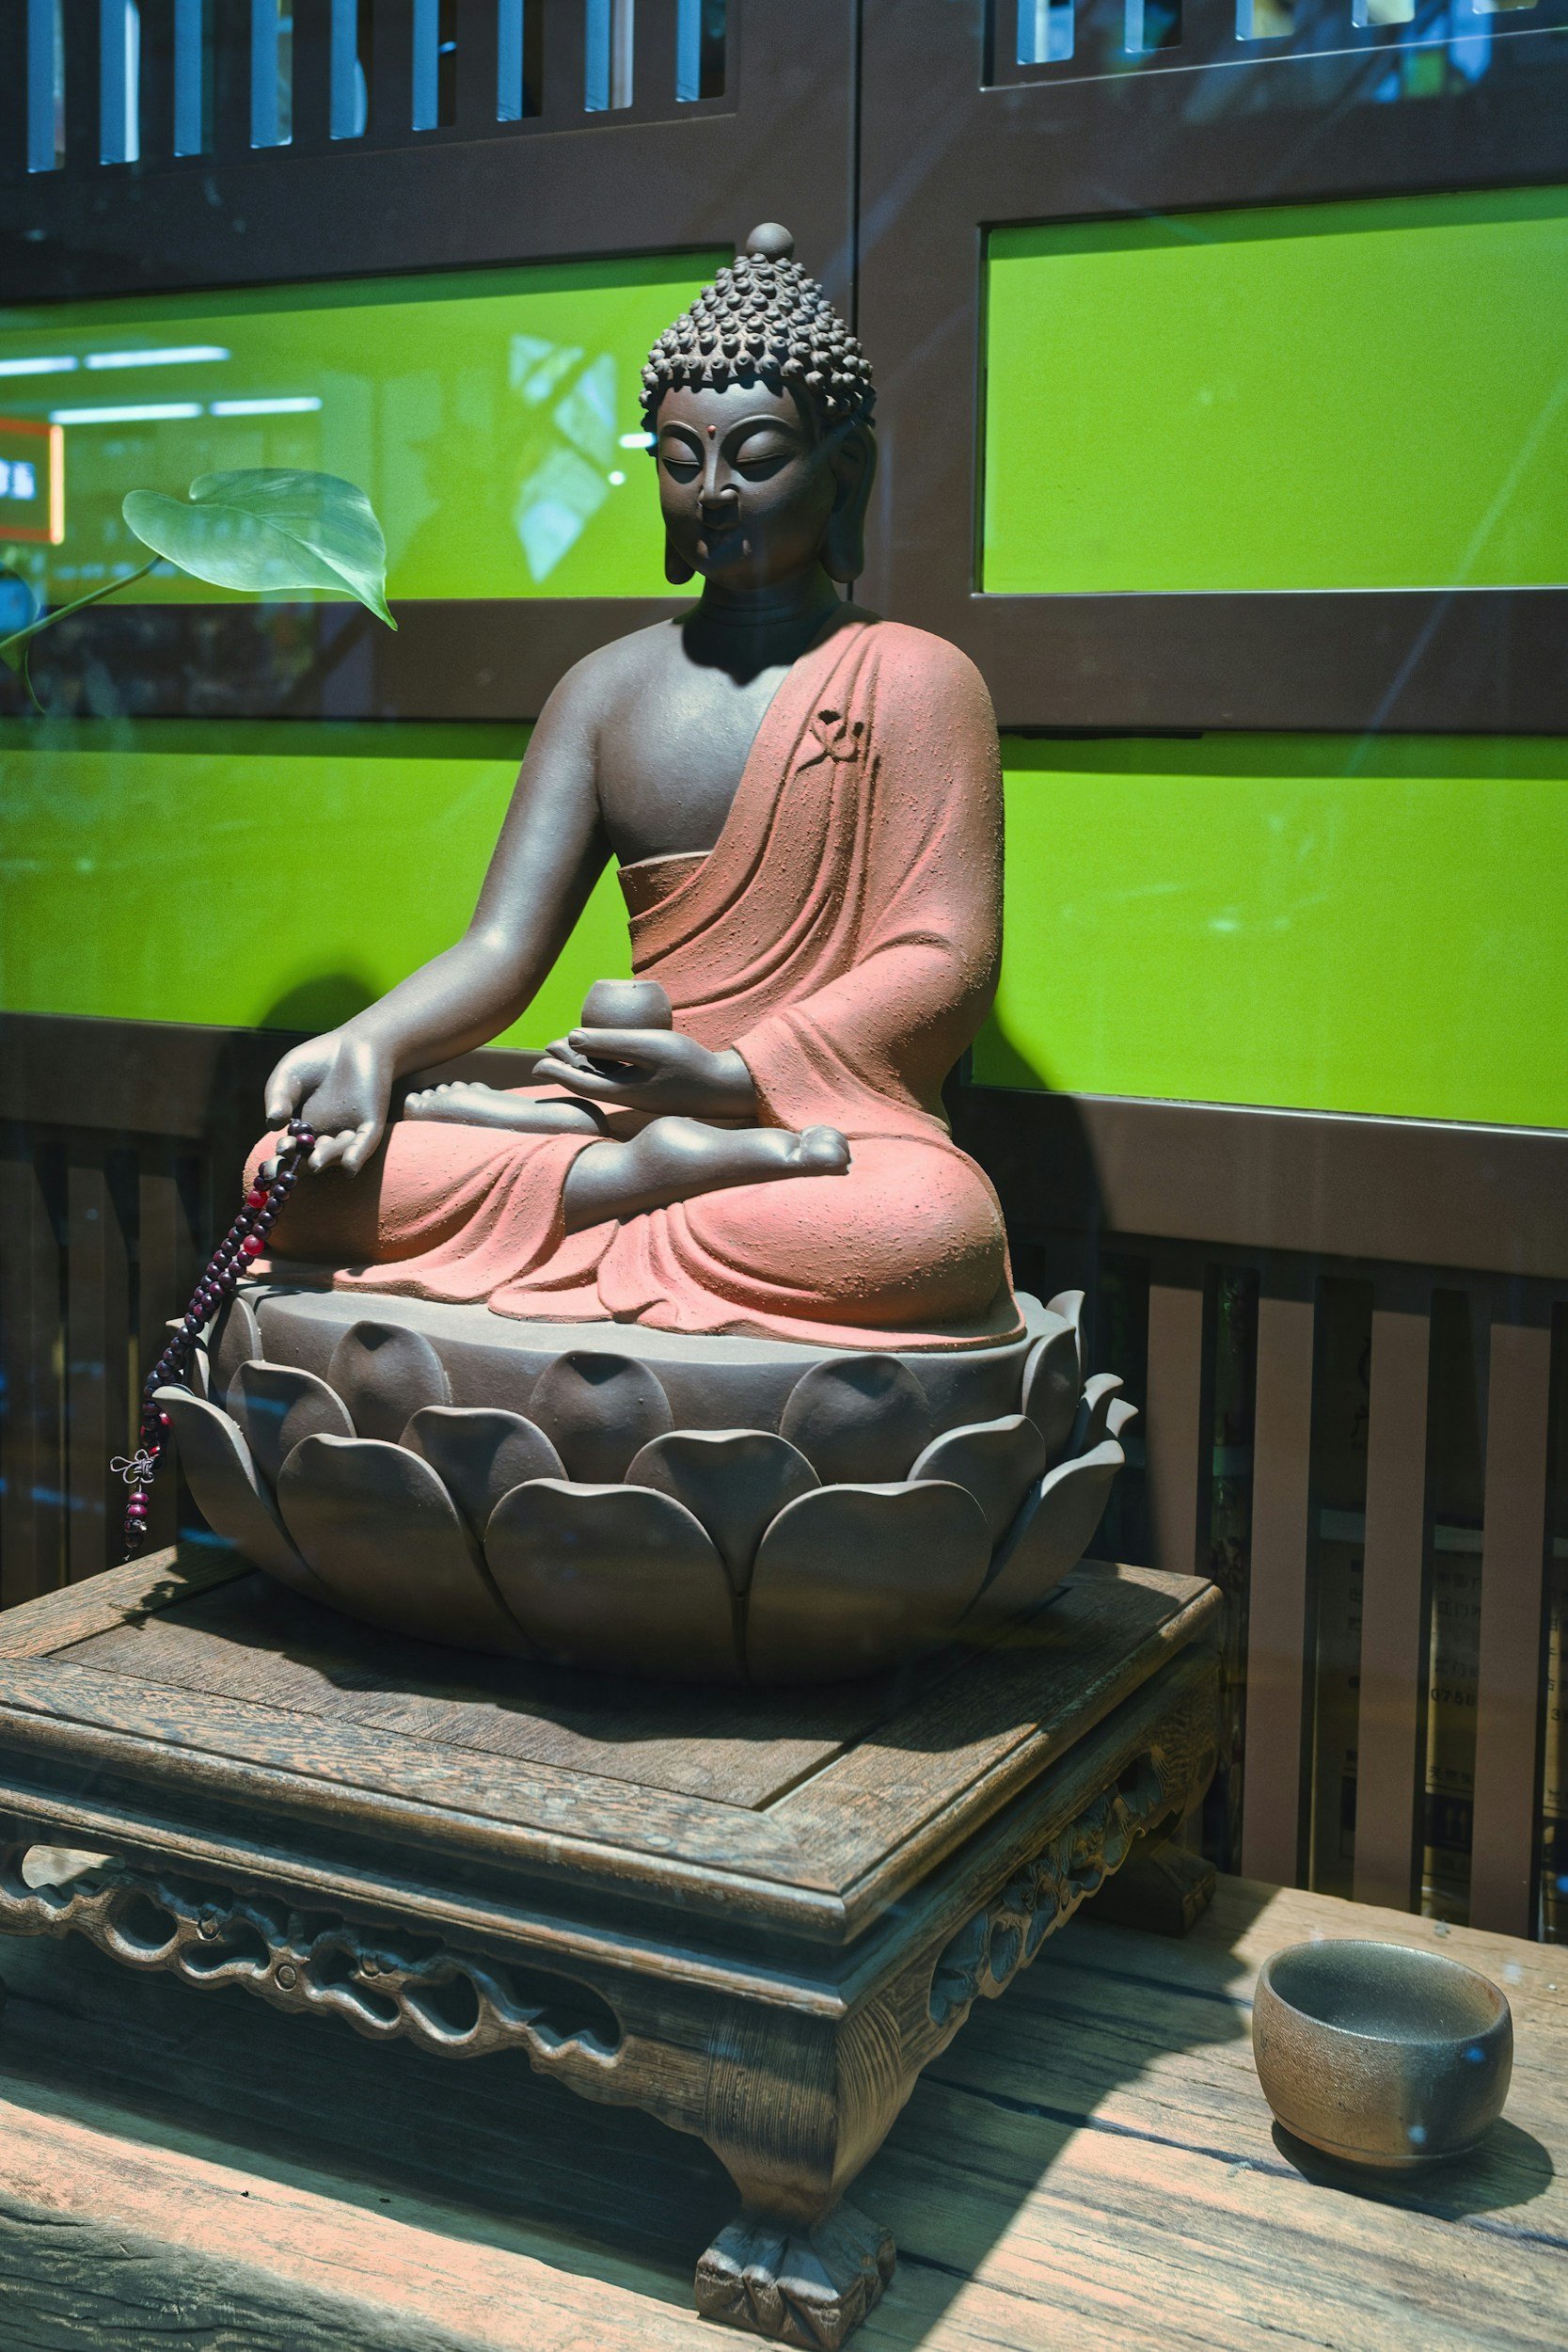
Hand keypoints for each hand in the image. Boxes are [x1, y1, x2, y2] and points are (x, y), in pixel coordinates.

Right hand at [264, 1031, 393, 1173]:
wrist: (354, 1043)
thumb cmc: (317, 1060)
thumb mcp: (288, 1075)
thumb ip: (277, 1097)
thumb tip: (272, 1123)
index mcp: (302, 1130)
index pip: (289, 1152)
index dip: (278, 1164)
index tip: (265, 1171)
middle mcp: (325, 1136)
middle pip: (311, 1158)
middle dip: (298, 1165)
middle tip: (286, 1166)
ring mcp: (348, 1132)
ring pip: (337, 1153)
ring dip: (326, 1159)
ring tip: (314, 1162)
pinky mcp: (370, 1125)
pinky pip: (364, 1144)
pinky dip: (357, 1155)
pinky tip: (349, 1165)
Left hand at [535, 1028, 757, 1119]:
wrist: (722, 1087)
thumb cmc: (688, 1063)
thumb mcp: (648, 1046)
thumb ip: (610, 1042)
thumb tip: (571, 1038)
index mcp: (619, 1091)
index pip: (577, 1081)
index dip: (554, 1070)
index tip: (537, 1060)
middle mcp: (624, 1097)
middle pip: (586, 1080)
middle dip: (565, 1064)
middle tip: (548, 1047)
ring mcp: (637, 1094)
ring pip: (601, 1078)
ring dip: (583, 1062)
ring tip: (570, 1045)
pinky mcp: (649, 1089)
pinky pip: (616, 1077)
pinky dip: (603, 1063)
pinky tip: (605, 1050)